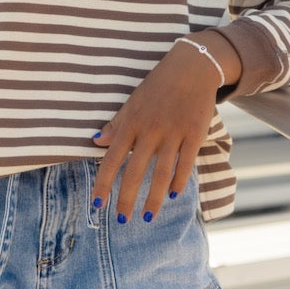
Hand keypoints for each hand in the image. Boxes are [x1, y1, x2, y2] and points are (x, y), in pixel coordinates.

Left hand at [91, 33, 239, 223]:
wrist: (192, 67)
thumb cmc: (158, 86)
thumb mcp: (132, 102)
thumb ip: (116, 124)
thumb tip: (95, 142)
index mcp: (131, 123)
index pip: (111, 159)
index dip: (103, 184)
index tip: (97, 205)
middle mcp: (150, 130)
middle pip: (135, 172)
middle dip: (126, 199)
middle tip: (121, 220)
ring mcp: (173, 133)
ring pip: (161, 173)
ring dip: (153, 198)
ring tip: (148, 216)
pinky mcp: (195, 134)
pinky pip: (185, 164)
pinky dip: (178, 182)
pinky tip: (172, 195)